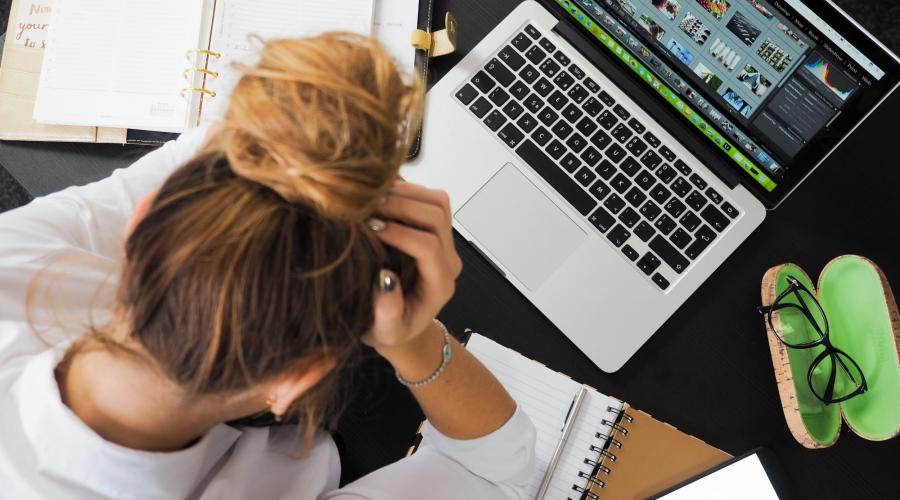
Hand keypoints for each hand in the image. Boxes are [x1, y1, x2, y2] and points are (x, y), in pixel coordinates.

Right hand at [363, 181, 462, 353]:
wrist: (401, 323)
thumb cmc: (390, 329)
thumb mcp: (384, 332)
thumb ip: (387, 313)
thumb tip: (385, 279)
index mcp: (439, 285)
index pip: (429, 248)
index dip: (401, 234)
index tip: (371, 228)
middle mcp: (448, 260)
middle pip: (437, 217)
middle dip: (402, 206)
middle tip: (368, 207)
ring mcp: (444, 242)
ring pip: (438, 202)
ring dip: (406, 194)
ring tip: (372, 198)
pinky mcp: (435, 229)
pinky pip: (430, 199)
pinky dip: (406, 190)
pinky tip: (380, 196)